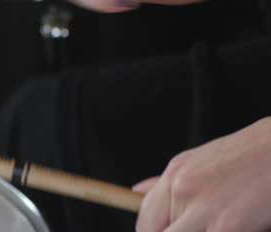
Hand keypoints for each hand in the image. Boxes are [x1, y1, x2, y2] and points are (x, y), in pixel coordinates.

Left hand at [134, 117, 270, 231]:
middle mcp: (183, 190)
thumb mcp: (197, 161)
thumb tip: (136, 191)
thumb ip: (166, 183)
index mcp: (174, 175)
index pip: (145, 219)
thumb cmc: (245, 156)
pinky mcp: (226, 227)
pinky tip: (233, 226)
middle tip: (195, 229)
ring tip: (214, 225)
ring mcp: (203, 209)